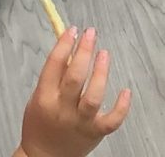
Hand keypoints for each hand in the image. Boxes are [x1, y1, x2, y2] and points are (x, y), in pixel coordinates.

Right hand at [17, 28, 131, 156]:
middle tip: (90, 34)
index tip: (73, 30)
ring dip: (100, 73)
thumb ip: (54, 76)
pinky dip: (121, 106)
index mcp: (44, 98)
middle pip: (75, 77)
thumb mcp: (38, 96)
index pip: (54, 65)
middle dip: (83, 52)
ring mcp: (80, 122)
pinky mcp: (95, 132)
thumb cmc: (41, 124)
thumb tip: (71, 47)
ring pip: (94, 97)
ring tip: (104, 53)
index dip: (64, 44)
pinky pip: (112, 120)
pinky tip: (125, 91)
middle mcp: (62, 110)